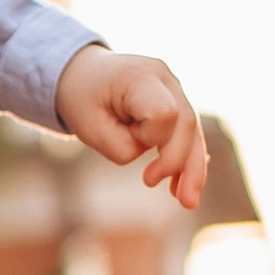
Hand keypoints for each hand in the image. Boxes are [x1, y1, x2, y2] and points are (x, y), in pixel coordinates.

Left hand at [55, 45, 209, 211]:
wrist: (81, 73)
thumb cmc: (82, 99)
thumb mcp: (89, 128)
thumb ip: (122, 149)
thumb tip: (158, 165)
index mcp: (139, 76)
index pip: (164, 113)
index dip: (151, 137)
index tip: (130, 139)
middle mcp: (164, 78)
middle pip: (186, 123)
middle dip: (180, 163)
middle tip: (167, 194)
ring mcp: (174, 88)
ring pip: (193, 130)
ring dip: (193, 169)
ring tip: (187, 202)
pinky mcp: (175, 101)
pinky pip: (187, 133)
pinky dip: (186, 160)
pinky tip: (183, 186)